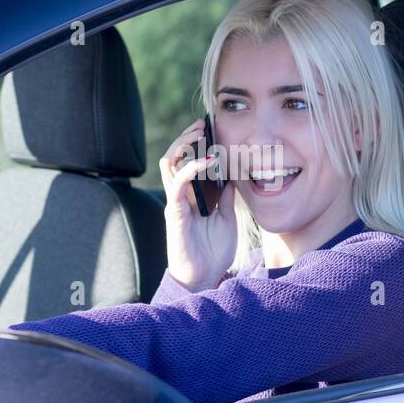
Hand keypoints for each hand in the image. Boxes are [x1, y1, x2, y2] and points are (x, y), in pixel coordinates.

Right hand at [158, 119, 238, 291]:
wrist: (205, 277)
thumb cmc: (213, 251)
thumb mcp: (227, 218)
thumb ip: (226, 197)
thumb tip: (234, 176)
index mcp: (192, 196)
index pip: (188, 162)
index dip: (196, 145)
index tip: (211, 129)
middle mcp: (181, 195)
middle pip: (175, 157)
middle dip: (186, 138)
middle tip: (202, 125)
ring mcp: (176, 202)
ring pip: (170, 163)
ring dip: (183, 145)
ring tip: (199, 134)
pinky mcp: (175, 211)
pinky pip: (177, 182)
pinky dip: (191, 167)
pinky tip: (207, 161)